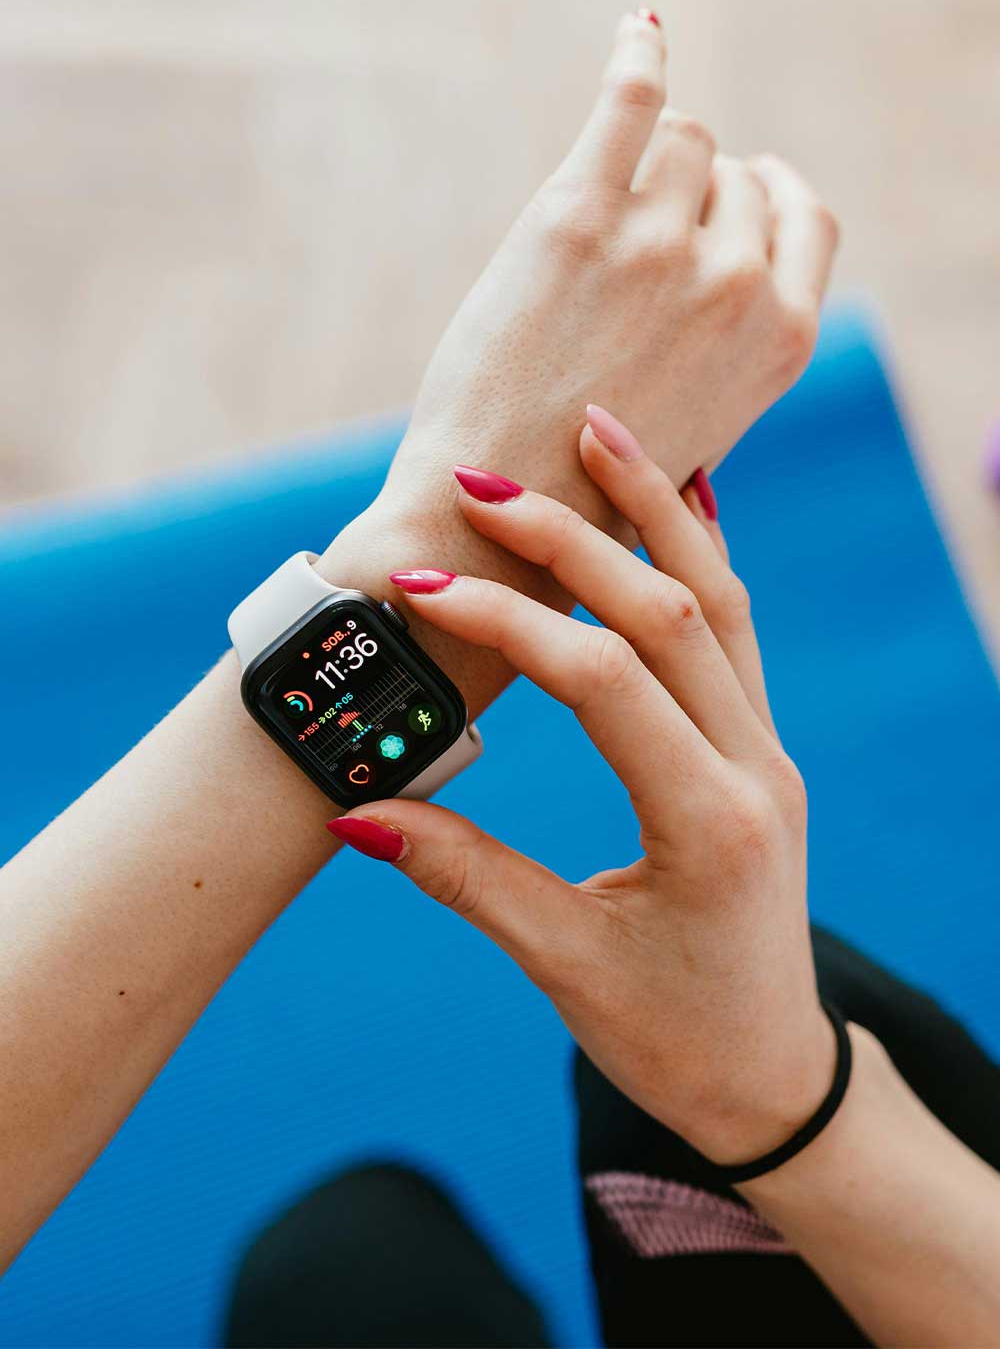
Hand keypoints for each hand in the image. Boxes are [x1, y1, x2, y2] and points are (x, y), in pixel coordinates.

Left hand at [321, 12, 836, 710]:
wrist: (500, 512)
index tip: (736, 192)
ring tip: (601, 211)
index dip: (765, 199)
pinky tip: (640, 34)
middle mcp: (740, 283)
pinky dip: (638, 55)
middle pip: (731, 174)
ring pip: (679, 138)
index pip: (806, 217)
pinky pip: (630, 100)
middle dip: (688, 195)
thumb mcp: (701, 430)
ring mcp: (662, 243)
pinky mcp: (579, 216)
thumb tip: (736, 288)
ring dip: (644, 163)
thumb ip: (729, 353)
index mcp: (782, 339)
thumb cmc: (588, 483)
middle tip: (632, 242)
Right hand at [327, 406, 833, 1165]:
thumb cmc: (672, 1035)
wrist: (771, 1073)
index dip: (505, 622)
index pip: (599, 681)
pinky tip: (677, 499)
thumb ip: (465, 877)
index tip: (419, 590)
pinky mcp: (759, 750)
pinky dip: (701, 557)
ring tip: (601, 431)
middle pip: (669, 612)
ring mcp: (767, 752)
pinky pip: (738, 630)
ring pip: (721, 601)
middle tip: (490, 480)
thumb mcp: (563, 963)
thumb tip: (357, 813)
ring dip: (657, 512)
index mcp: (707, 822)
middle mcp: (753, 768)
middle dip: (573, 536)